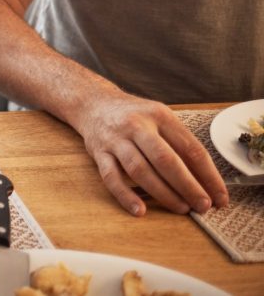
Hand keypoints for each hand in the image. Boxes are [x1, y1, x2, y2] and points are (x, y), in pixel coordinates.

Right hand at [74, 91, 227, 215]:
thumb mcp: (160, 118)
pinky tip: (140, 210)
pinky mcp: (99, 152)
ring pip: (140, 170)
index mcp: (159, 116)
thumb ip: (179, 143)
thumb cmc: (134, 115)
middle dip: (188, 186)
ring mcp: (115, 139)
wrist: (93, 103)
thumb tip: (204, 179)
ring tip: (181, 208)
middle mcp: (137, 126)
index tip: (219, 196)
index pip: (190, 148)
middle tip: (203, 206)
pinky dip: (126, 196)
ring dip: (163, 193)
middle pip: (165, 159)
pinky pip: (111, 177)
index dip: (208, 175)